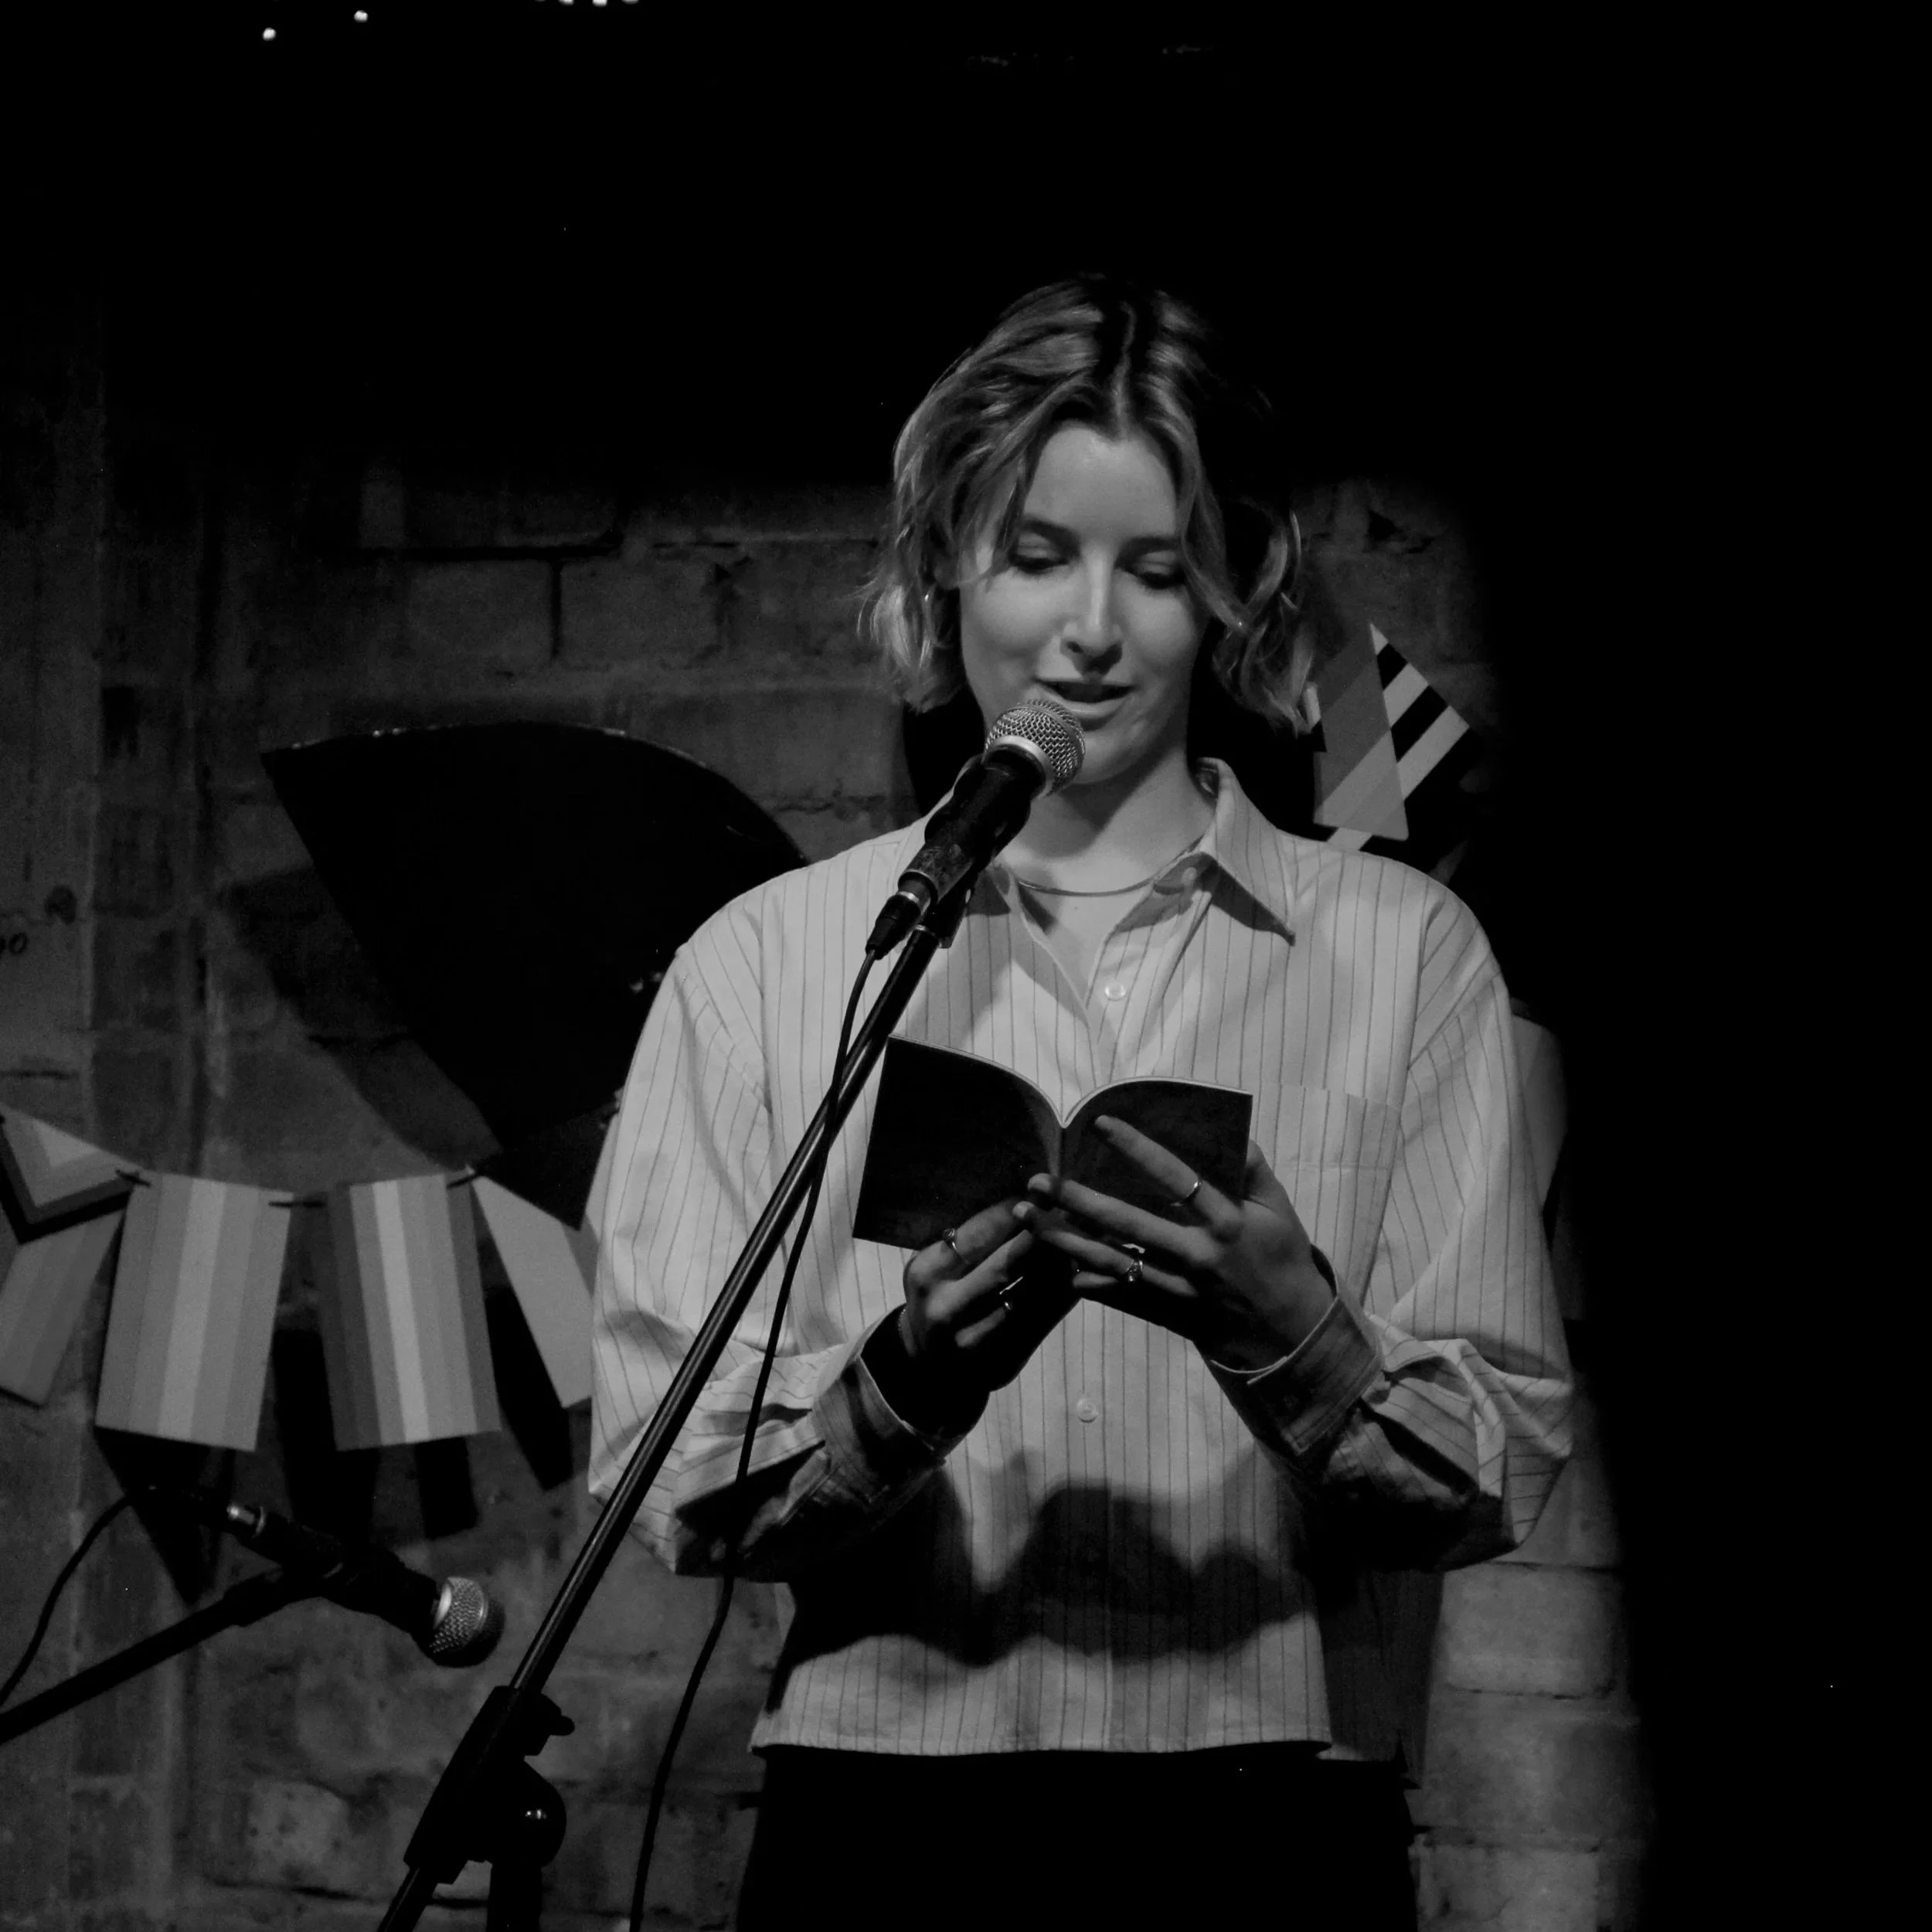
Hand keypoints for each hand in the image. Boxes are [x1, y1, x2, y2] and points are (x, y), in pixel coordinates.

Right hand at [899, 1199, 1077, 1409]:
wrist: (925, 1364)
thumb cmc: (937, 1298)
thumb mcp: (936, 1266)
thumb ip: (971, 1240)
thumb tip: (1025, 1200)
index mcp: (927, 1273)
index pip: (979, 1234)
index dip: (1016, 1211)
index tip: (1044, 1192)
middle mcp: (946, 1307)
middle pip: (1008, 1264)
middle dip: (1045, 1235)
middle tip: (1075, 1211)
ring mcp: (975, 1340)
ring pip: (1031, 1295)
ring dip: (1061, 1265)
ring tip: (1087, 1238)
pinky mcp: (1003, 1361)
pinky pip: (1042, 1321)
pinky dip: (1064, 1295)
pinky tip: (1082, 1275)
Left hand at [1014, 1119, 1333, 1370]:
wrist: (1291, 1334)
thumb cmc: (1285, 1260)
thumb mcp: (1280, 1210)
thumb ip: (1254, 1169)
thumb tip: (1232, 1128)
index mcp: (1227, 1223)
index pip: (1177, 1178)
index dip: (1138, 1149)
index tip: (1099, 1125)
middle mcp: (1197, 1256)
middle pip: (1128, 1224)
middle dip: (1078, 1201)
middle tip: (1038, 1182)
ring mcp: (1179, 1289)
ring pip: (1113, 1263)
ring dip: (1067, 1240)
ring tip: (1029, 1220)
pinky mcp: (1170, 1315)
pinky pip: (1122, 1298)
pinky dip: (1091, 1285)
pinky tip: (1060, 1269)